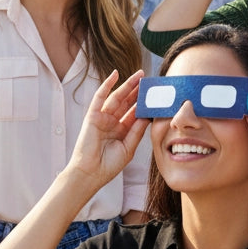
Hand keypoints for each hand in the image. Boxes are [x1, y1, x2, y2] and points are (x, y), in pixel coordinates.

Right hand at [65, 70, 148, 191]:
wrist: (91, 174)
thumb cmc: (109, 165)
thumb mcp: (129, 147)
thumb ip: (137, 130)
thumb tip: (148, 115)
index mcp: (122, 130)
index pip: (135, 113)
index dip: (144, 103)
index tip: (156, 94)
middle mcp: (112, 122)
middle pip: (127, 102)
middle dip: (138, 91)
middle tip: (149, 80)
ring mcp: (103, 118)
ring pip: (117, 97)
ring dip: (127, 85)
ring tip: (140, 75)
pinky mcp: (93, 115)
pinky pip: (100, 97)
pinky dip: (107, 85)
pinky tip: (115, 74)